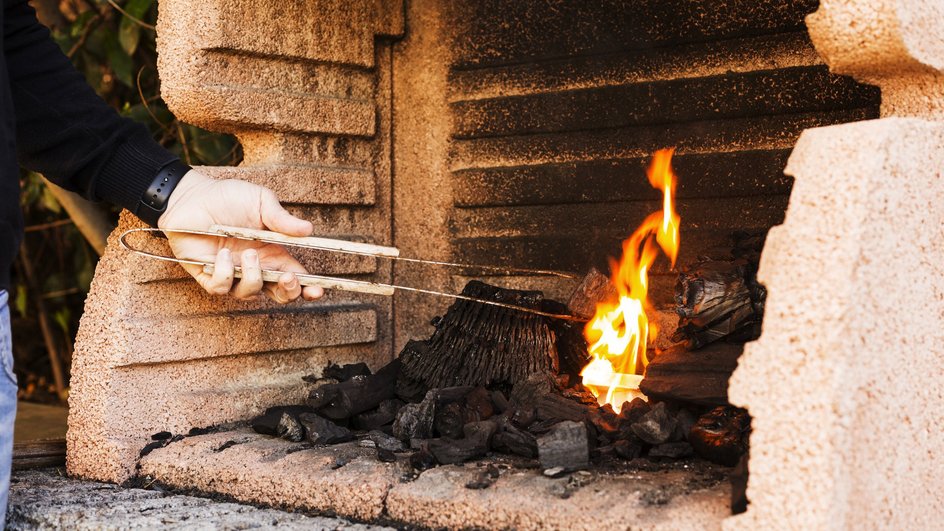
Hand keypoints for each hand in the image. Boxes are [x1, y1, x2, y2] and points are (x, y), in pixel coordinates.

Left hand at [157, 170, 323, 301]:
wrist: (190, 196)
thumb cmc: (227, 197)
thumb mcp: (260, 201)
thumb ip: (282, 219)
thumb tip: (308, 230)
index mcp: (273, 252)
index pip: (296, 277)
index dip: (308, 288)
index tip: (317, 290)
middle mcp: (255, 267)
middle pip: (278, 294)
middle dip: (288, 292)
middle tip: (286, 278)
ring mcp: (232, 273)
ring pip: (250, 294)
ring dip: (253, 277)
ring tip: (249, 254)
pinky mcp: (209, 275)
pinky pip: (221, 287)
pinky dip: (225, 274)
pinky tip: (222, 254)